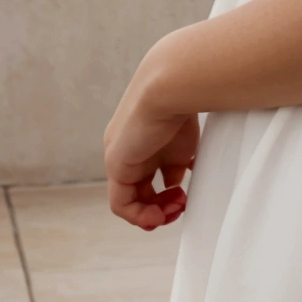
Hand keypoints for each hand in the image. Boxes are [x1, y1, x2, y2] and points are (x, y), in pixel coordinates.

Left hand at [104, 69, 199, 230]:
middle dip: (163, 207)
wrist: (171, 85)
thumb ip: (178, 164)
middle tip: (182, 205)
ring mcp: (119, 157)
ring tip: (174, 209)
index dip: (167, 196)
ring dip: (154, 214)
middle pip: (140, 192)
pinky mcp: (115, 163)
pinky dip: (140, 216)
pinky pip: (121, 204)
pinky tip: (159, 215)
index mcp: (146, 143)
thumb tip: (175, 184)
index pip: (149, 180)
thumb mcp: (184, 140)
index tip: (186, 196)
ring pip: (129, 200)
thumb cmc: (183, 104)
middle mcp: (129, 151)